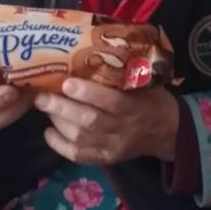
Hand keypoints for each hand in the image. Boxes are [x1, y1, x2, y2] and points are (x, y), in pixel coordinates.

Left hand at [33, 78, 179, 164]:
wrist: (168, 132)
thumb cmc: (152, 99)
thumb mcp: (145, 82)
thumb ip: (123, 73)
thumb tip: (90, 50)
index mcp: (135, 107)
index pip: (111, 102)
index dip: (88, 94)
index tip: (67, 82)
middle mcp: (123, 129)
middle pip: (89, 122)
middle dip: (62, 109)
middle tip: (41, 96)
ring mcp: (113, 146)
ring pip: (81, 139)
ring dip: (59, 123)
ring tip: (44, 106)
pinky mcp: (107, 159)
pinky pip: (80, 156)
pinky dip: (60, 146)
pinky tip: (48, 132)